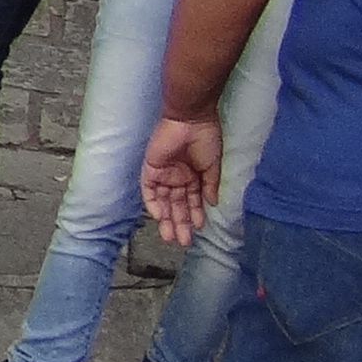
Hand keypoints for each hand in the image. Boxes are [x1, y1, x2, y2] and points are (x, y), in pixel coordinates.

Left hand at [140, 114, 219, 242]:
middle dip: (180, 223)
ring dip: (167, 219)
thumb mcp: (212, 165)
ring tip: (171, 236)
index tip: (199, 229)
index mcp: (193, 176)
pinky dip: (153, 204)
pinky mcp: (150, 169)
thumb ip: (210, 185)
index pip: (192, 201)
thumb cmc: (205, 139)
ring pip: (163, 202)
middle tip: (182, 241)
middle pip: (176, 205)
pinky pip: (149, 190)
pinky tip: (160, 217)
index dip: (195, 215)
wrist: (190, 120)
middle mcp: (177, 177)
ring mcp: (163, 174)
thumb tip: (212, 204)